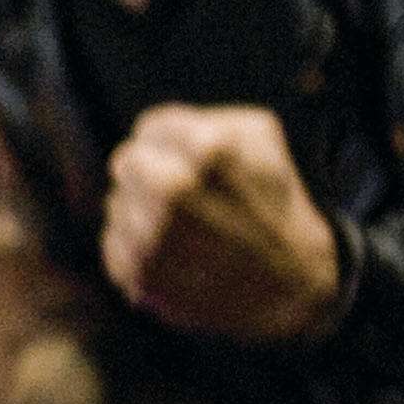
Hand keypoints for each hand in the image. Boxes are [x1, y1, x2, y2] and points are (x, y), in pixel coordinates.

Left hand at [103, 104, 337, 343]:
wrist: (289, 285)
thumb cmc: (273, 203)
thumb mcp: (262, 140)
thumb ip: (207, 119)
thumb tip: (150, 130)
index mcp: (209, 150)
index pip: (150, 128)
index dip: (167, 140)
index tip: (185, 156)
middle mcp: (174, 190)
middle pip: (125, 162)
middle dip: (148, 169)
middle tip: (178, 188)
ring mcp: (153, 237)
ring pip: (117, 203)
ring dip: (142, 209)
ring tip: (188, 226)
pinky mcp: (137, 276)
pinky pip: (114, 243)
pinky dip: (136, 245)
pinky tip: (176, 253)